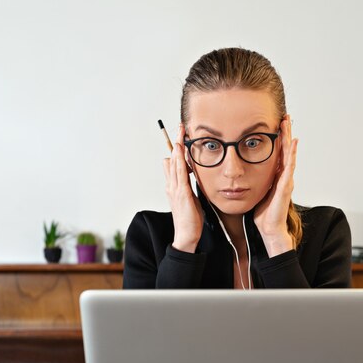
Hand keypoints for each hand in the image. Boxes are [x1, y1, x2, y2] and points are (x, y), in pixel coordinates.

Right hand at [163, 124, 202, 252]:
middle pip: (173, 159)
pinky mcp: (181, 194)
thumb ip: (186, 184)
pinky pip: (180, 175)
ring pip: (175, 164)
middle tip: (180, 127)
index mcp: (174, 186)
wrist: (186, 235)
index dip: (177, 148)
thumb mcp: (189, 197)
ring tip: (180, 135)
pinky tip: (181, 154)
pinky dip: (180, 163)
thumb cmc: (190, 218)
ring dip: (178, 149)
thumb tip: (186, 173)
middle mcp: (172, 185)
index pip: (174, 162)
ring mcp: (175, 189)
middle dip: (176, 142)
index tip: (181, 135)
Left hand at [253, 116, 297, 256]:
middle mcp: (283, 175)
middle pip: (285, 149)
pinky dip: (291, 154)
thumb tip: (238, 170)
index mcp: (275, 176)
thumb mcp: (254, 190)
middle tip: (284, 116)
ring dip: (289, 138)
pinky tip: (293, 143)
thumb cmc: (262, 213)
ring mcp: (286, 180)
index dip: (278, 138)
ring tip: (288, 123)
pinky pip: (289, 167)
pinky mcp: (286, 186)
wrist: (269, 229)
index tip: (276, 123)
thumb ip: (251, 179)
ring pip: (289, 154)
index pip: (278, 152)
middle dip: (285, 132)